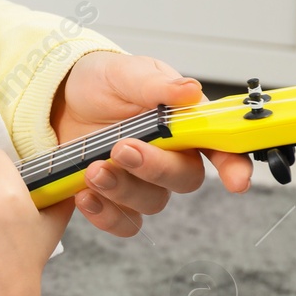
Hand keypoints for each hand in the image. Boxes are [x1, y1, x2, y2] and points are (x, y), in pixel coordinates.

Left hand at [52, 52, 251, 237]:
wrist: (60, 98)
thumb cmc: (102, 83)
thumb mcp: (125, 73)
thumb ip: (155, 85)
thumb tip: (189, 90)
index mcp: (185, 124)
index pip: (222, 147)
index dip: (235, 166)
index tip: (236, 181)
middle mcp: (170, 156)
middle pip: (183, 179)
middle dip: (155, 169)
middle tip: (122, 149)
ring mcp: (142, 180)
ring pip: (151, 202)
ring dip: (123, 190)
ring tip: (93, 169)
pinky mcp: (114, 198)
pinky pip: (122, 221)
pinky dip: (106, 215)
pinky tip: (86, 196)